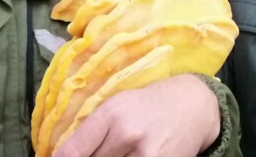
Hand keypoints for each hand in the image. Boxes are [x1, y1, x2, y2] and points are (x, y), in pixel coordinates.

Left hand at [52, 74, 219, 156]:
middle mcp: (127, 133)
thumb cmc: (150, 103)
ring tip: (118, 151)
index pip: (72, 151)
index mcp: (112, 113)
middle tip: (102, 151)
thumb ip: (93, 130)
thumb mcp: (118, 104)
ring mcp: (146, 154)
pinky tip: (131, 155)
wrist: (194, 105)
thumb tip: (62, 156)